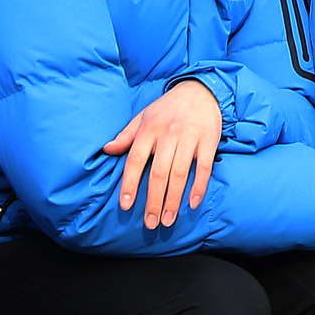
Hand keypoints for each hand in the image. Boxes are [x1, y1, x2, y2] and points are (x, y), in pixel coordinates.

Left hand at [103, 80, 223, 227]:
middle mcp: (168, 133)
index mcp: (149, 128)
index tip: (125, 206)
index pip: (135, 159)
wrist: (200, 90)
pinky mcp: (209, 139)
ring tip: (168, 220)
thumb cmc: (168, 108)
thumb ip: (126, 135)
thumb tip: (106, 150)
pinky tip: (193, 203)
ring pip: (180, 173)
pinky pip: (204, 167)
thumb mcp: (144, 116)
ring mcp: (189, 136)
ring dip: (173, 200)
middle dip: (153, 201)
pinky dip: (199, 186)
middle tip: (150, 224)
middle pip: (159, 172)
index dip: (129, 183)